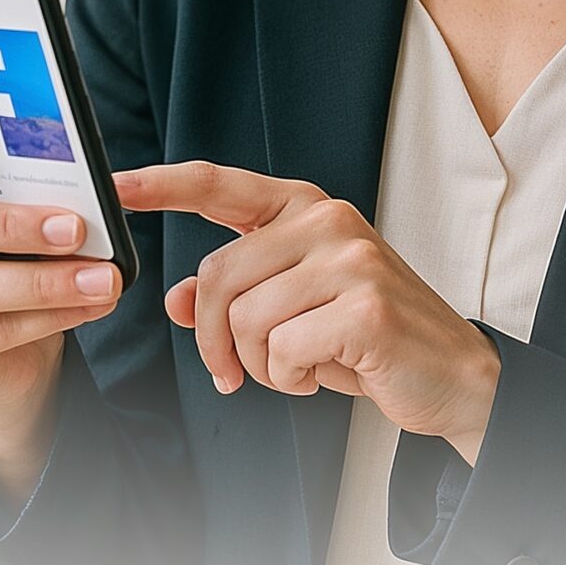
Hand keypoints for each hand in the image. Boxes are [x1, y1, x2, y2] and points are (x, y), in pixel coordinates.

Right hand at [0, 104, 121, 467]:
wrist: (3, 344)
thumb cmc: (6, 253)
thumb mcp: (10, 207)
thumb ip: (27, 182)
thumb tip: (98, 181)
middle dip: (13, 224)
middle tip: (76, 227)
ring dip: (45, 282)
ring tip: (102, 278)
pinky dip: (47, 319)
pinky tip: (88, 306)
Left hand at [113, 161, 501, 460]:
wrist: (452, 375)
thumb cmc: (368, 338)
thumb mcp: (292, 310)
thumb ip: (235, 294)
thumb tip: (174, 297)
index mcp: (305, 208)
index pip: (218, 184)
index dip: (160, 184)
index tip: (113, 186)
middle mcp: (327, 221)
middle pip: (216, 277)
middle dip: (213, 341)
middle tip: (235, 374)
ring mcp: (350, 259)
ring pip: (244, 321)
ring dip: (259, 366)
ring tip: (299, 368)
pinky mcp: (364, 306)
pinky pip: (280, 352)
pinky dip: (290, 380)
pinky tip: (322, 375)